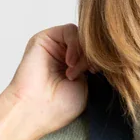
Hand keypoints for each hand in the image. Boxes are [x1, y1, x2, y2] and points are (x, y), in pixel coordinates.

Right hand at [0, 23, 97, 139]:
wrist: (35, 109)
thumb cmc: (58, 106)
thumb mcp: (86, 86)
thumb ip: (92, 66)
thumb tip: (103, 51)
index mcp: (75, 68)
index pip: (95, 52)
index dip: (102, 59)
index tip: (101, 74)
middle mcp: (64, 55)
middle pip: (89, 42)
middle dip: (93, 56)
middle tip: (90, 72)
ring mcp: (55, 46)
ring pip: (81, 36)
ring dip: (83, 53)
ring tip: (75, 71)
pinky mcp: (44, 38)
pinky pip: (70, 30)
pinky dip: (75, 45)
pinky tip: (70, 62)